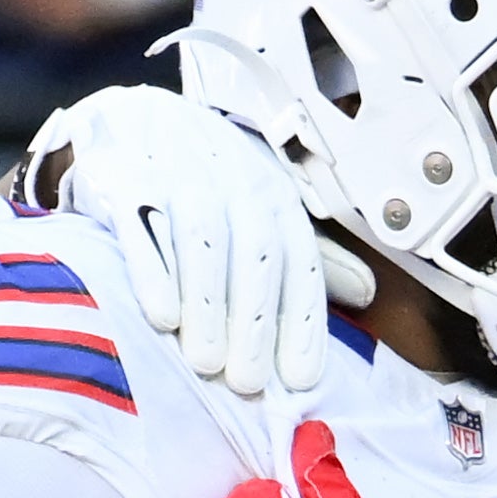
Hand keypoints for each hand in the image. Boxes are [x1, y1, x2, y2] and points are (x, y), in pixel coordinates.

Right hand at [39, 86, 331, 399]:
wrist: (134, 116)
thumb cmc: (205, 181)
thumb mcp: (262, 208)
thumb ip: (305, 256)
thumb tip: (369, 294)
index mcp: (274, 196)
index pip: (300, 261)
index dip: (302, 321)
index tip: (299, 379)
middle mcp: (234, 181)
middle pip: (255, 254)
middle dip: (255, 322)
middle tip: (248, 381)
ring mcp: (180, 175)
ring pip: (203, 241)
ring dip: (209, 305)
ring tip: (207, 363)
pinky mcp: (128, 177)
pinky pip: (143, 226)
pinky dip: (154, 272)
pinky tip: (162, 317)